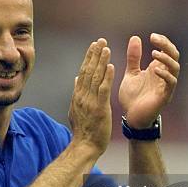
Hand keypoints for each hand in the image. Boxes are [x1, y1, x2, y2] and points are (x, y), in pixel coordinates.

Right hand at [68, 38, 114, 154]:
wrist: (85, 146)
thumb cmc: (83, 130)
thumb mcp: (76, 110)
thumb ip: (77, 94)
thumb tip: (76, 79)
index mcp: (78, 95)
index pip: (83, 72)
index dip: (88, 58)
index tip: (93, 46)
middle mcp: (82, 96)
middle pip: (88, 71)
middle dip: (94, 54)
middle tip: (100, 40)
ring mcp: (90, 101)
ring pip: (95, 77)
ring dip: (101, 61)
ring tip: (106, 47)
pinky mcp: (99, 108)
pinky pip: (103, 89)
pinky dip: (107, 76)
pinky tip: (111, 65)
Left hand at [119, 34, 179, 128]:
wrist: (131, 118)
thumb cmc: (132, 97)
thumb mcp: (131, 73)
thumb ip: (134, 58)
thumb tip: (135, 37)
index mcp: (158, 69)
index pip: (168, 50)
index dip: (163, 41)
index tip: (152, 36)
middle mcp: (164, 76)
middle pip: (174, 56)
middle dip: (166, 45)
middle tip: (154, 39)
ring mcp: (166, 86)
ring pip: (175, 68)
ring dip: (166, 59)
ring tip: (154, 53)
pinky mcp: (164, 96)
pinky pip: (170, 83)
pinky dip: (164, 75)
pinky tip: (154, 70)